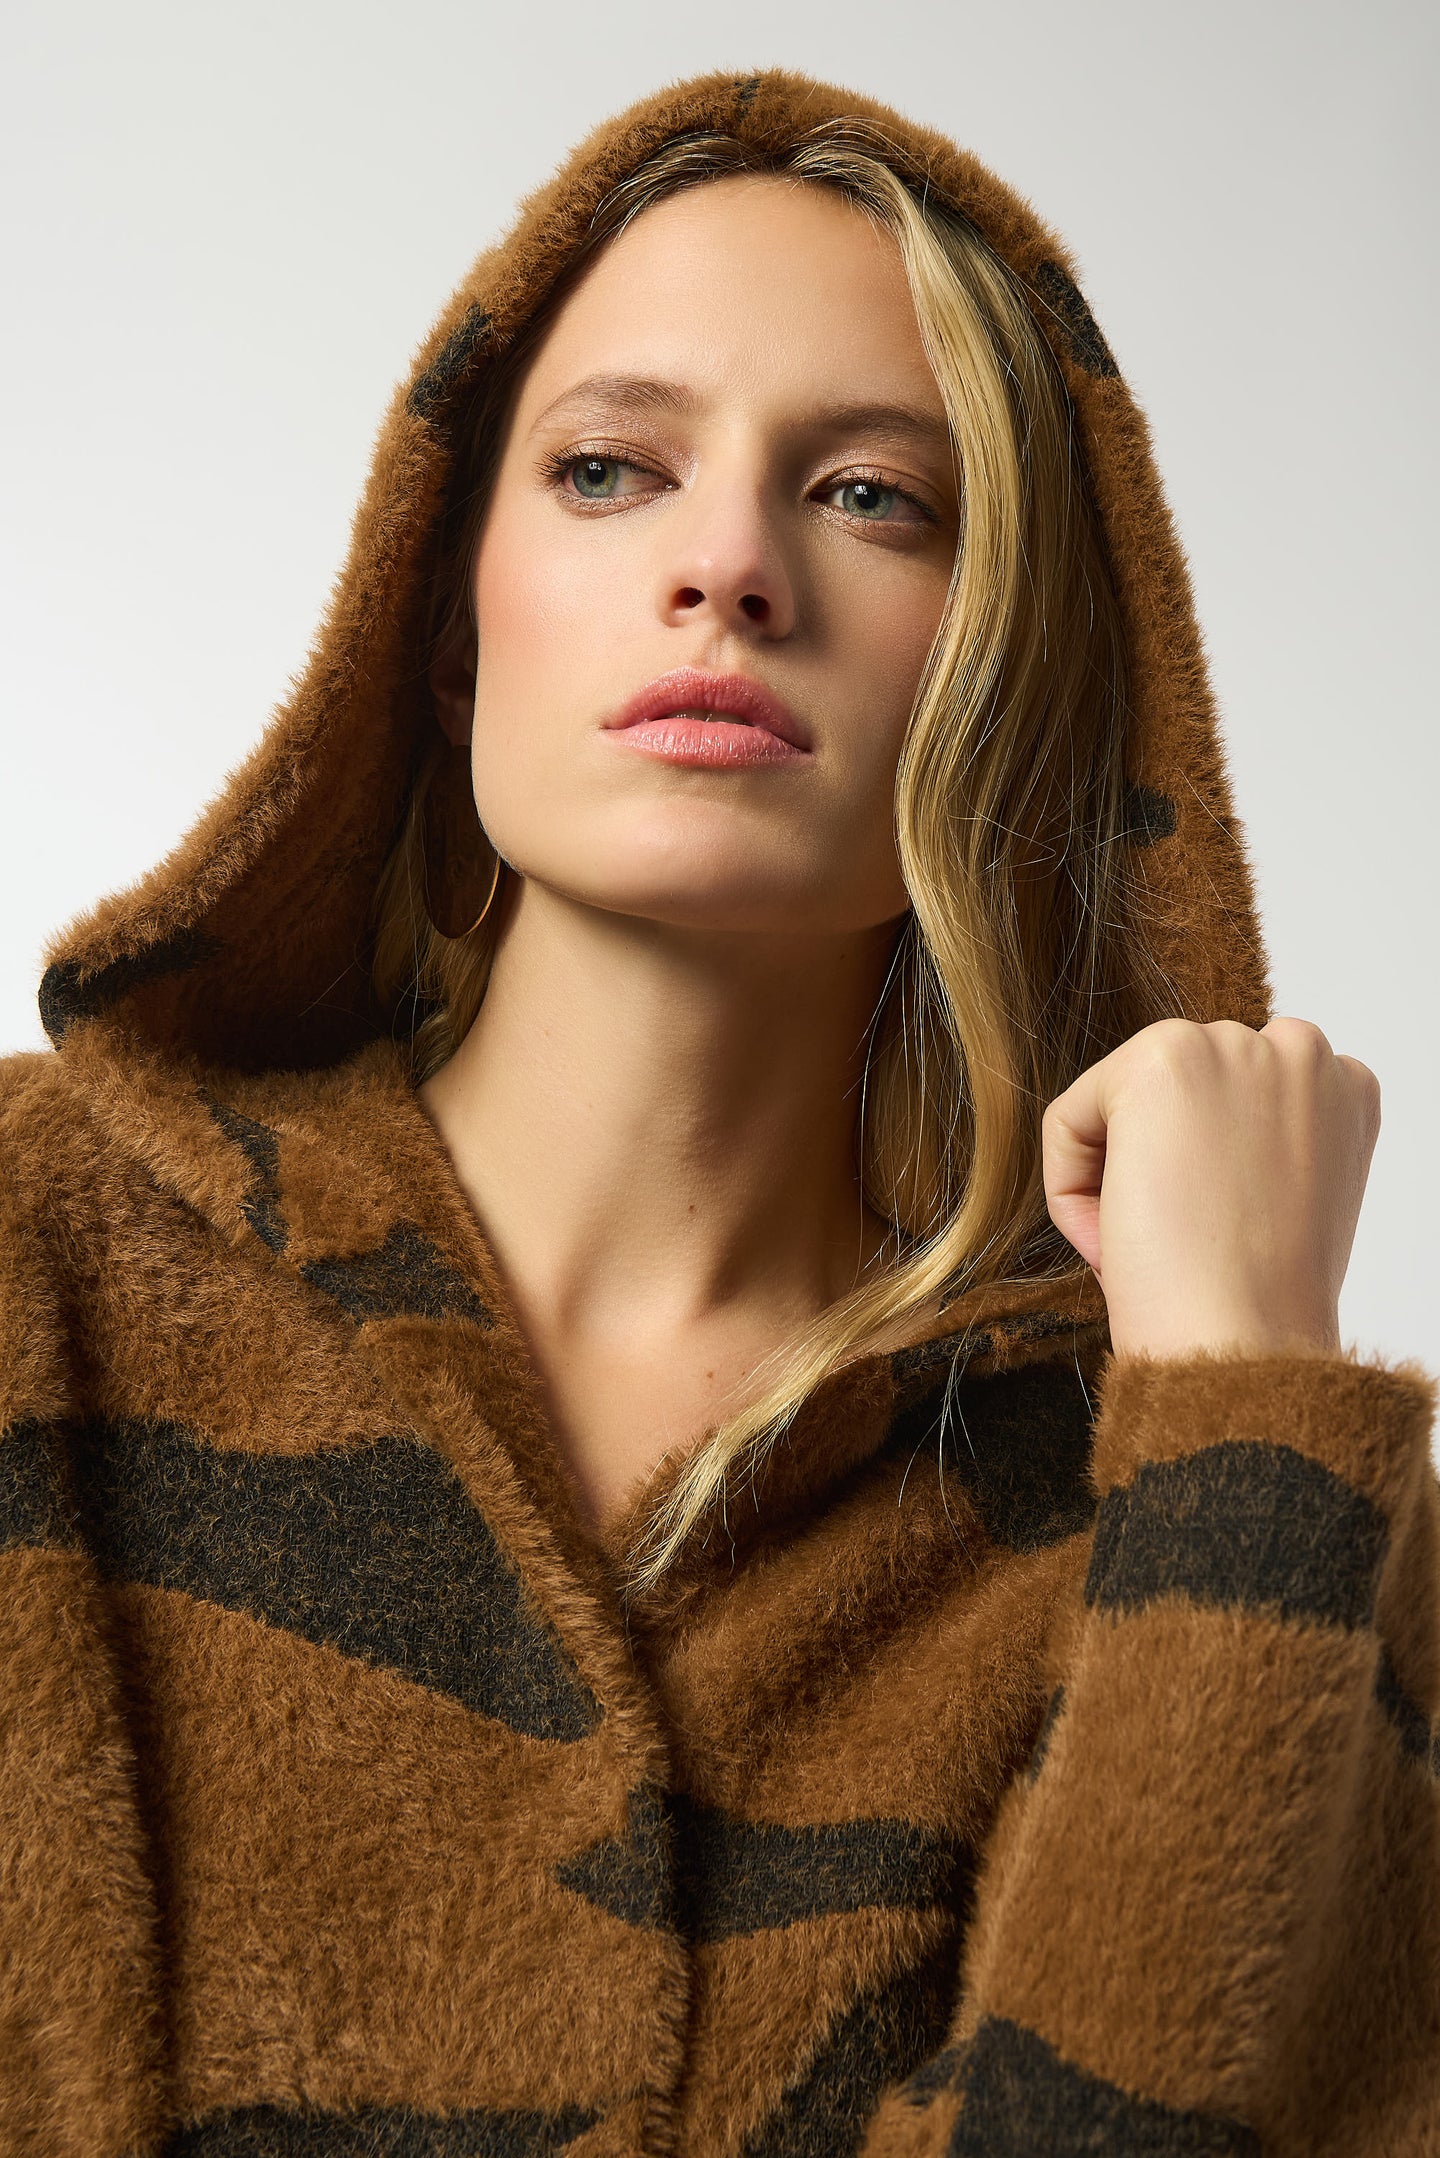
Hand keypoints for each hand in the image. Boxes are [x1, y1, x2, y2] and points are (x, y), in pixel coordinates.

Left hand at [1041, 1017, 1380, 1359]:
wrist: (1243, 1344)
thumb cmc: (1262, 1301)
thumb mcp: (1288, 1198)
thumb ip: (1257, 1142)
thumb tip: (1189, 1135)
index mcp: (1342, 1088)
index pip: (1232, 1105)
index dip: (1210, 1182)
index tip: (1217, 1237)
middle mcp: (1298, 1050)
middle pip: (1175, 1100)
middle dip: (1161, 1170)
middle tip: (1181, 1246)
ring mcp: (1230, 1047)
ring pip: (1120, 1107)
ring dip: (1117, 1178)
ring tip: (1155, 1244)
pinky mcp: (1159, 1062)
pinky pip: (1069, 1119)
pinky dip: (1068, 1187)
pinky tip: (1117, 1235)